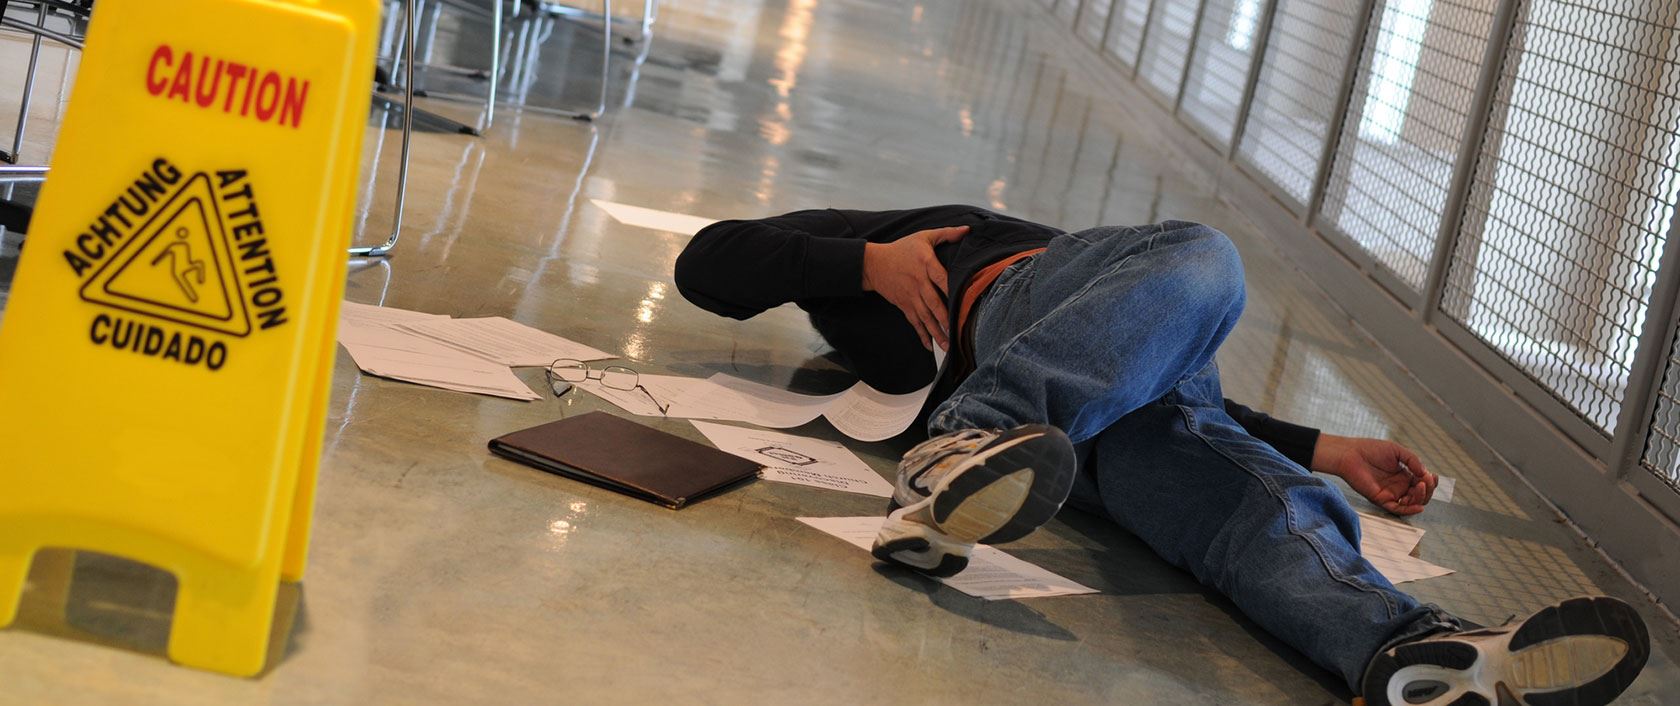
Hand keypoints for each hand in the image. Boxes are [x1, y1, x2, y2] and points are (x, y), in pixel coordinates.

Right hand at [862, 225, 968, 349]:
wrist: (874, 264)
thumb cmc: (902, 249)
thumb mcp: (923, 236)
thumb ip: (946, 234)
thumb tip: (967, 230)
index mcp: (925, 264)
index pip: (941, 279)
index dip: (951, 291)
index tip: (962, 302)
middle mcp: (919, 283)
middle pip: (934, 304)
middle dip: (944, 320)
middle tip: (956, 333)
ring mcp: (911, 296)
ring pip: (925, 317)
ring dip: (936, 332)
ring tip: (947, 346)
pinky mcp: (904, 305)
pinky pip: (914, 322)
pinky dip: (922, 335)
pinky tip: (930, 346)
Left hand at [1311, 434, 1436, 515]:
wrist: (1351, 454)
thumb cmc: (1370, 449)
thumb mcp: (1397, 451)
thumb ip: (1413, 461)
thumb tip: (1425, 473)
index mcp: (1403, 474)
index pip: (1422, 483)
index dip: (1430, 482)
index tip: (1433, 476)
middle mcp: (1398, 485)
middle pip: (1420, 494)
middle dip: (1428, 490)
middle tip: (1426, 481)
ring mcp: (1390, 493)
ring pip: (1412, 503)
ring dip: (1420, 497)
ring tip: (1420, 486)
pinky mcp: (1381, 499)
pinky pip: (1398, 509)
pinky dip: (1410, 510)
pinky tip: (1419, 506)